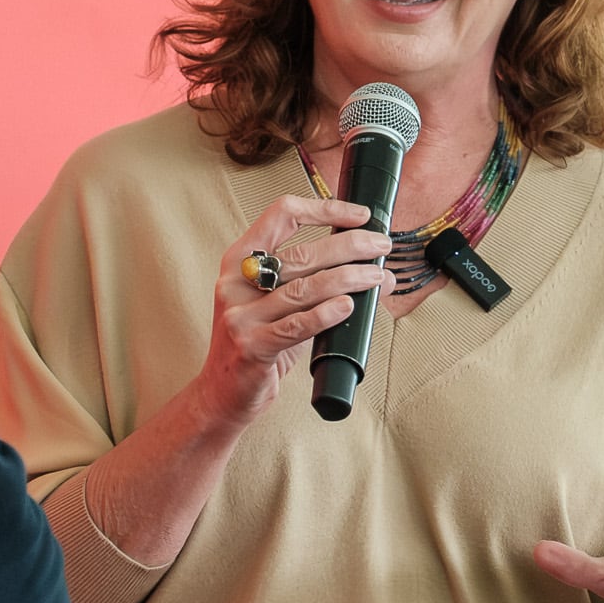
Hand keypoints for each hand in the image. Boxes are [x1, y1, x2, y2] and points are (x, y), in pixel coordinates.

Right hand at [194, 195, 390, 433]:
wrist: (222, 393)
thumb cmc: (257, 345)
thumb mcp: (280, 307)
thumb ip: (319, 287)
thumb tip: (378, 273)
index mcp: (240, 260)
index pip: (282, 215)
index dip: (324, 209)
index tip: (359, 215)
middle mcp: (236, 282)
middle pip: (301, 253)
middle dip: (350, 245)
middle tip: (381, 245)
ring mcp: (241, 315)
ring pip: (304, 288)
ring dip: (349, 278)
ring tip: (377, 276)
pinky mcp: (252, 346)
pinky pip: (296, 325)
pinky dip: (326, 314)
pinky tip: (349, 306)